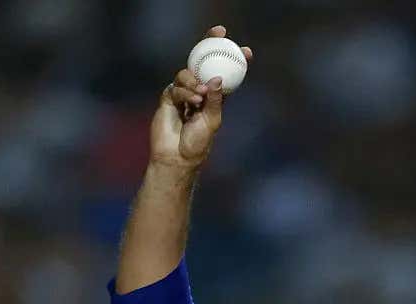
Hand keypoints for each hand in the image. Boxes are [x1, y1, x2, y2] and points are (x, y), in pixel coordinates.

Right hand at [150, 26, 251, 170]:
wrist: (177, 156)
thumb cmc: (198, 143)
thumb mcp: (212, 120)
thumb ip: (215, 99)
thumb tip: (217, 78)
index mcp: (214, 96)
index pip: (223, 72)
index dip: (234, 59)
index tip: (246, 51)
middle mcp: (198, 91)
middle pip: (203, 62)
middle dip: (210, 44)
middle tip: (220, 34)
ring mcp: (183, 93)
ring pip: (187, 73)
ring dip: (195, 80)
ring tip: (201, 95)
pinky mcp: (169, 98)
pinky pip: (176, 87)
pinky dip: (186, 92)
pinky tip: (193, 101)